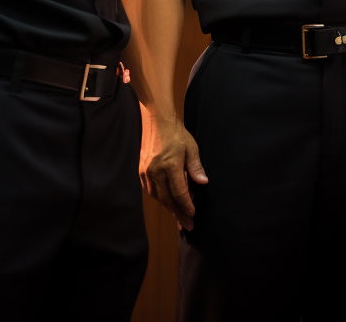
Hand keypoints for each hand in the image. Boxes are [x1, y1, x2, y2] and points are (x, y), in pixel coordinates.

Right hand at [139, 110, 207, 229]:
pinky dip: (159, 197)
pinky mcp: (142, 170)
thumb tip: (203, 183)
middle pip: (167, 200)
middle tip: (187, 225)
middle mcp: (156, 171)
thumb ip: (196, 167)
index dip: (187, 206)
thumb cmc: (177, 134)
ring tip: (179, 215)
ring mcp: (147, 171)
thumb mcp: (191, 148)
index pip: (179, 193)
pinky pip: (150, 190)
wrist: (157, 120)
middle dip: (178, 213)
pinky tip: (167, 200)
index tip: (193, 215)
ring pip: (157, 197)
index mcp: (170, 166)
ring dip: (168, 207)